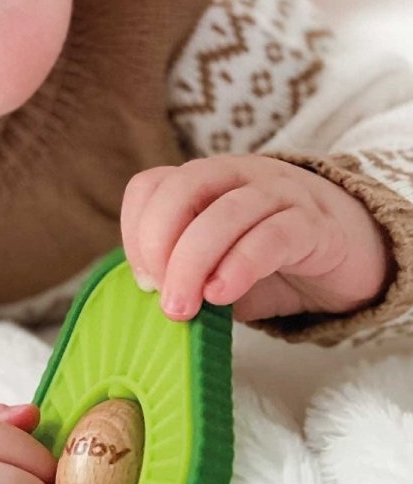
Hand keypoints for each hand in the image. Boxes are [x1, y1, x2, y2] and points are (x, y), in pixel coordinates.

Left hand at [120, 155, 391, 322]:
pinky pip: (272, 236)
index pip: (152, 185)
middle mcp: (236, 176)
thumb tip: (154, 299)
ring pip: (226, 213)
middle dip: (159, 243)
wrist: (349, 256)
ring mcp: (278, 194)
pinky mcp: (314, 224)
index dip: (135, 229)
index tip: (141, 278)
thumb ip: (186, 274)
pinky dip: (240, 266)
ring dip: (193, 262)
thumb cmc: (269, 262)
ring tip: (184, 307)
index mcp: (203, 182)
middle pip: (183, 189)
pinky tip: (223, 295)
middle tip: (161, 296)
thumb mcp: (216, 267)